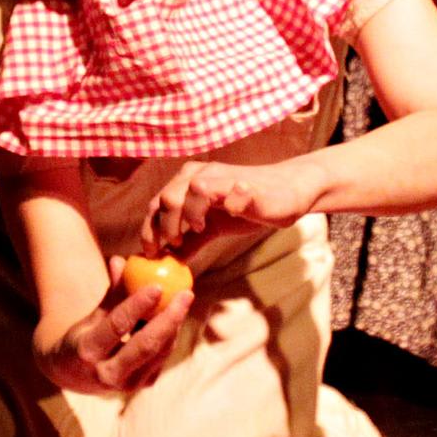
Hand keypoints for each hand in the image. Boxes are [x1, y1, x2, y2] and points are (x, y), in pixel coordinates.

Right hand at [38, 265, 192, 396]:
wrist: (73, 374)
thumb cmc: (83, 334)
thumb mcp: (90, 314)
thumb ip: (109, 291)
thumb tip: (121, 260)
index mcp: (88, 351)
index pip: (118, 326)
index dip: (138, 305)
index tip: (158, 285)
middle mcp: (107, 373)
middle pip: (146, 345)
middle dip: (170, 318)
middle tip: (186, 294)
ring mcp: (126, 385)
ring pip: (159, 351)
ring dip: (173, 324)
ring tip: (182, 299)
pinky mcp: (141, 386)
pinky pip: (162, 357)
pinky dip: (170, 335)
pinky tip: (174, 316)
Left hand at [142, 157, 322, 254]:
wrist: (287, 193)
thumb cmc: (247, 207)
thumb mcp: (212, 228)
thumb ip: (190, 242)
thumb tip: (166, 262)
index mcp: (189, 182)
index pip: (156, 204)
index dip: (149, 229)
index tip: (151, 254)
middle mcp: (203, 174)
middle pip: (168, 197)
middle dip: (165, 226)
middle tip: (174, 245)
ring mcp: (226, 177)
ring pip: (194, 188)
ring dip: (189, 214)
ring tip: (198, 230)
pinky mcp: (249, 186)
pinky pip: (233, 192)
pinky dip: (227, 206)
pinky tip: (228, 218)